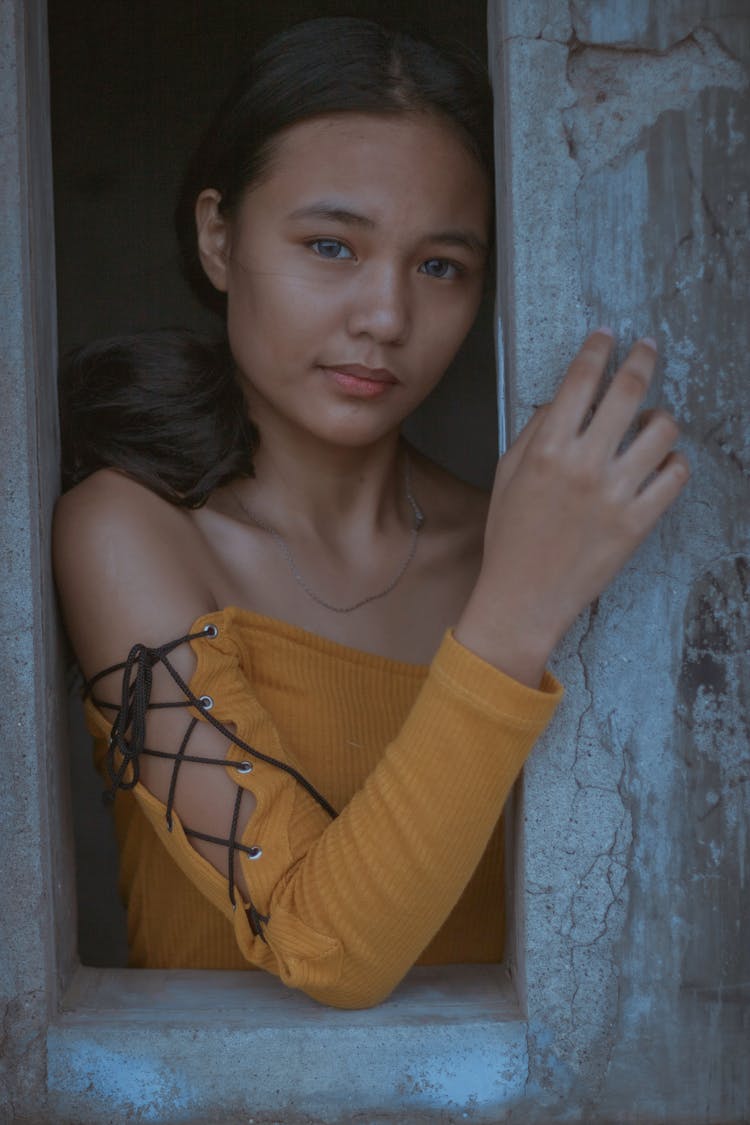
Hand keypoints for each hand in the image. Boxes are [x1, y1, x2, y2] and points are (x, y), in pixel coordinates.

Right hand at [455, 330, 689, 685]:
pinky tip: (662, 462)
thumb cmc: (510, 537)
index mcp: (547, 449)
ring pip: (662, 430)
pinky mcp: (638, 522)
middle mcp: (584, 464)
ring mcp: (616, 493)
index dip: (597, 350)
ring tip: (652, 422)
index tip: (607, 335)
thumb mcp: (507, 476)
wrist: (523, 597)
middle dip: (642, 359)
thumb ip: (534, 432)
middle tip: (648, 348)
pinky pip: (676, 476)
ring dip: (661, 417)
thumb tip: (563, 400)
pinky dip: (674, 462)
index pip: (581, 381)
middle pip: (629, 392)